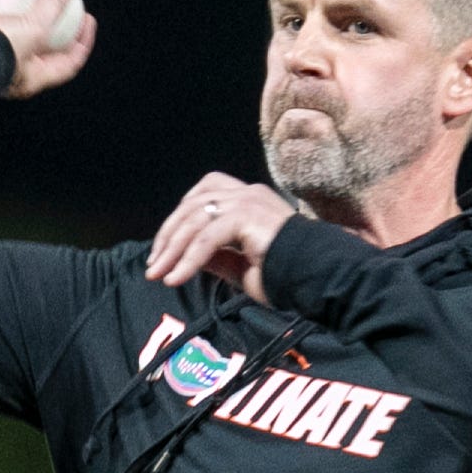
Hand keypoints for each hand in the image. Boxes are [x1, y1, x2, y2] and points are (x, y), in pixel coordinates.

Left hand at [143, 172, 293, 300]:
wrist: (317, 279)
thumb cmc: (286, 276)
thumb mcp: (240, 266)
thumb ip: (214, 256)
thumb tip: (184, 257)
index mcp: (249, 199)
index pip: (203, 195)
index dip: (179, 219)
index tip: (164, 251)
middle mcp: (247, 193)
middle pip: (193, 205)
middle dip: (168, 236)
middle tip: (153, 267)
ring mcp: (248, 201)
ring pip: (195, 219)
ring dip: (172, 249)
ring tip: (159, 275)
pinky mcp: (248, 216)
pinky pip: (207, 237)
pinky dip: (188, 259)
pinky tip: (177, 278)